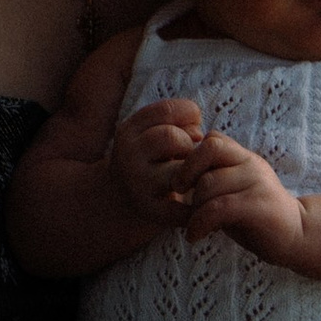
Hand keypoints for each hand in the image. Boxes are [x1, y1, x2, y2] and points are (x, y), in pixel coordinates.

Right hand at [109, 97, 204, 233]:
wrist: (120, 199)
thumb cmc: (149, 159)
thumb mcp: (152, 134)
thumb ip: (177, 124)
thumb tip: (199, 135)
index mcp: (129, 130)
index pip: (167, 110)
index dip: (189, 116)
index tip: (193, 128)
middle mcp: (128, 155)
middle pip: (171, 137)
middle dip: (189, 145)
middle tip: (190, 155)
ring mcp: (137, 183)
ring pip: (178, 171)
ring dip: (192, 173)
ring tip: (191, 175)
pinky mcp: (149, 210)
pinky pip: (180, 207)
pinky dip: (194, 205)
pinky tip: (197, 201)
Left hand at [182, 133, 306, 263]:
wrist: (298, 236)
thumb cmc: (256, 216)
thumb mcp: (233, 191)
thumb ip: (213, 177)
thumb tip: (175, 175)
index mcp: (243, 157)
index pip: (211, 139)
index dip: (190, 156)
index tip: (181, 181)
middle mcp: (251, 163)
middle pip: (207, 151)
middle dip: (186, 173)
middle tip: (179, 195)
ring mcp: (258, 182)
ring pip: (209, 183)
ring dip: (193, 206)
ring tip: (192, 224)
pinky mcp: (259, 205)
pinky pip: (219, 207)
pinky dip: (200, 222)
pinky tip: (194, 236)